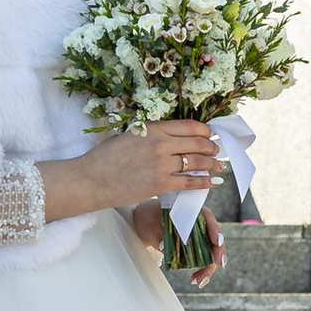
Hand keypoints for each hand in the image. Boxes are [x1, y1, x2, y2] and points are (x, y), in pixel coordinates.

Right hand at [40, 123, 220, 219]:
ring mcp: (162, 164)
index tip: (210, 135)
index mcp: (153, 128)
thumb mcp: (129, 135)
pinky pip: (189, 182)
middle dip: (212, 148)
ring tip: (219, 166)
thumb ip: (151, 134)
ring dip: (212, 164)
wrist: (92, 179)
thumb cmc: (105, 157)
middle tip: (217, 151)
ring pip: (197, 162)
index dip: (204, 131)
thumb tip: (171, 138)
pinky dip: (204, 181)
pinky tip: (211, 182)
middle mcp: (161, 144)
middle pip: (198, 143)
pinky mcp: (161, 184)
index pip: (189, 126)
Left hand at [130, 197, 223, 284]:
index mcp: (192, 211)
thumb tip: (163, 245)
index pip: (208, 218)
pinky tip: (194, 279)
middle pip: (215, 237)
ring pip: (211, 252)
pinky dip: (201, 270)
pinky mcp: (195, 249)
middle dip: (217, 253)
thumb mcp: (151, 223)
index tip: (217, 242)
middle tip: (218, 265)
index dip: (215, 229)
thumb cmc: (150, 217)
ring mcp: (199, 237)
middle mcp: (200, 223)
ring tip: (198, 281)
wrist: (145, 223)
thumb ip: (158, 232)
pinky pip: (203, 259)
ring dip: (208, 267)